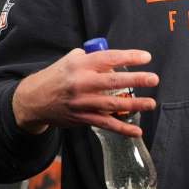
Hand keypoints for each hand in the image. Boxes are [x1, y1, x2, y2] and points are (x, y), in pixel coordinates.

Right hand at [12, 48, 157, 137]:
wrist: (34, 100)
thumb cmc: (56, 77)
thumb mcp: (70, 60)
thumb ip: (92, 58)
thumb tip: (115, 61)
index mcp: (80, 65)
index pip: (108, 58)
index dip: (129, 57)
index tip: (146, 57)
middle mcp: (81, 83)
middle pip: (113, 81)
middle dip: (136, 80)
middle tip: (153, 79)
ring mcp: (82, 102)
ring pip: (112, 104)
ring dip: (134, 105)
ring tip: (151, 103)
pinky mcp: (83, 118)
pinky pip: (106, 124)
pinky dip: (122, 129)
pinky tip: (136, 131)